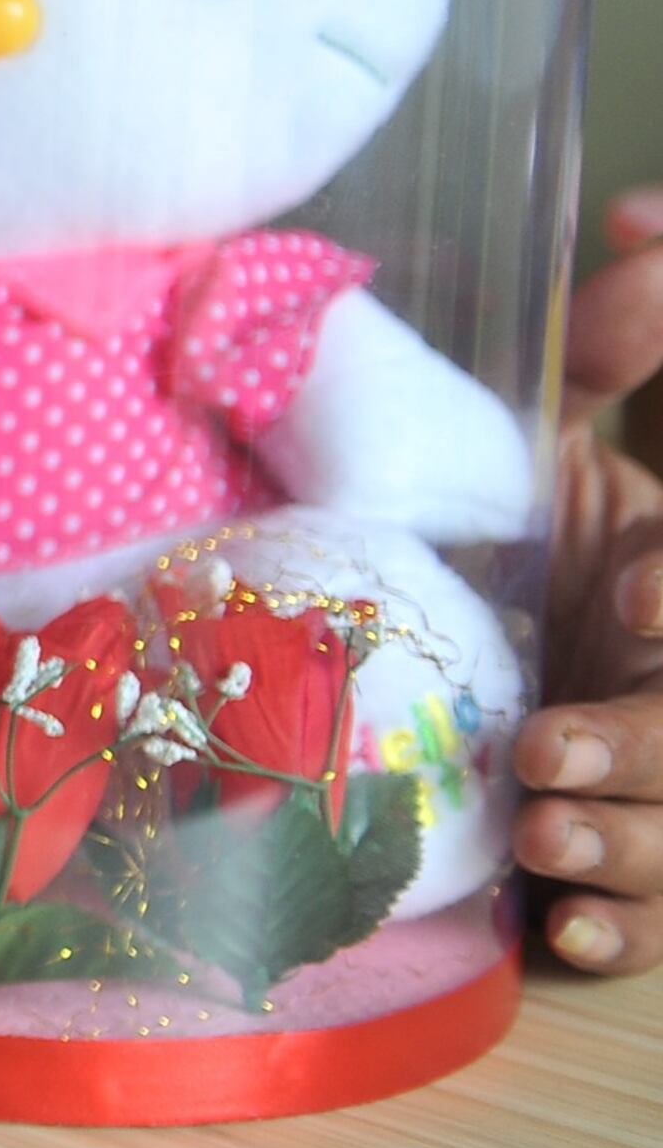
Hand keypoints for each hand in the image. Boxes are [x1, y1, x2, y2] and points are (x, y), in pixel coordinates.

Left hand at [514, 187, 662, 972]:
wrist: (499, 656)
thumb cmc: (554, 544)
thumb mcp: (570, 437)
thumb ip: (614, 339)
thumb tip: (629, 210)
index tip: (630, 590)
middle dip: (649, 748)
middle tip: (547, 746)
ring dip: (630, 847)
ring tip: (541, 825)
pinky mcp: (641, 877)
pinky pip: (657, 933)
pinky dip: (615, 937)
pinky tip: (560, 930)